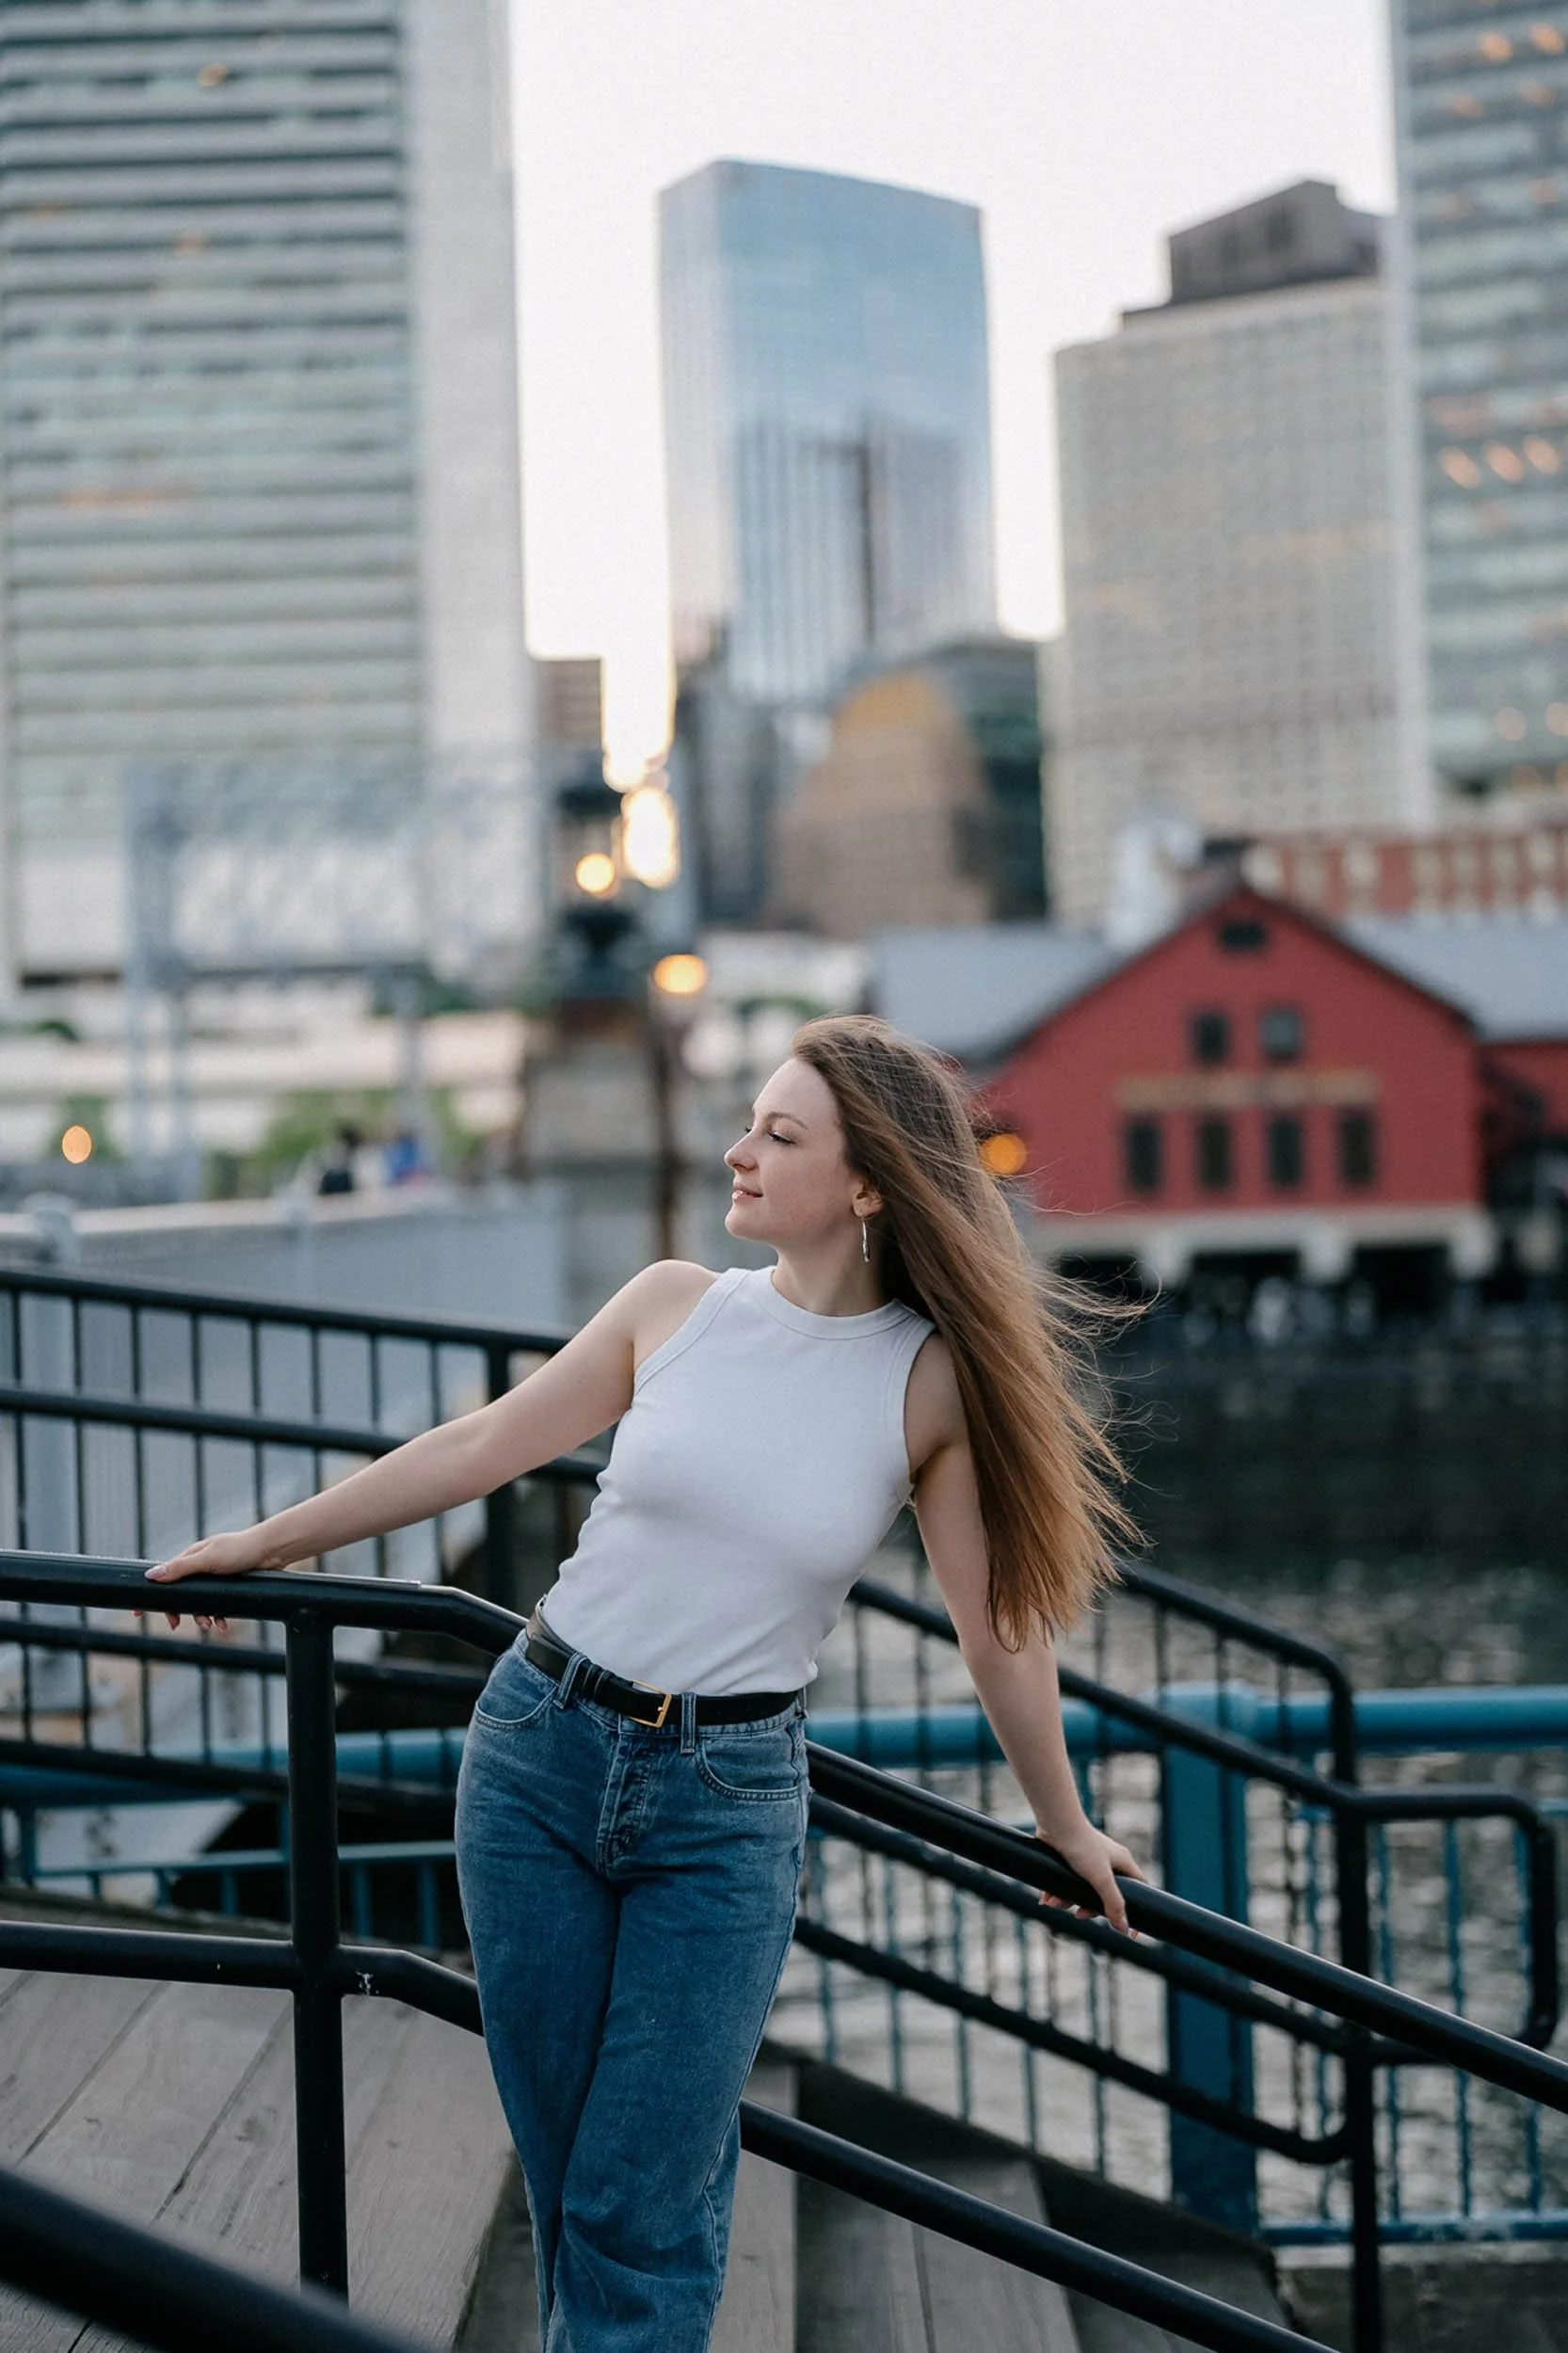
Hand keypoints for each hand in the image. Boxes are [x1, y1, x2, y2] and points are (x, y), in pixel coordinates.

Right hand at [142, 1529, 272, 1632]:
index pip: (163, 1577)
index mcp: (190, 1557)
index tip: (137, 1612)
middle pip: (180, 1594)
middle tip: (175, 1625)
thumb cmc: (239, 1550)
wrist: (272, 1551)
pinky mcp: (229, 1587)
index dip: (151, 1594)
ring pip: (200, 1603)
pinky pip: (218, 1606)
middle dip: (178, 1611)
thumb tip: (150, 1575)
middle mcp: (200, 1567)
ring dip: (201, 1617)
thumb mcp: (207, 1560)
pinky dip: (218, 1616)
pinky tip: (224, 1624)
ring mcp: (215, 1578)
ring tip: (210, 1626)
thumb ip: (180, 1569)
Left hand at [1035, 1819, 1143, 1937]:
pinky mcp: (1071, 1860)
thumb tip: (1125, 1929)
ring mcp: (1089, 1860)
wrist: (1055, 1824)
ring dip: (1067, 1901)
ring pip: (1083, 1892)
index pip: (1139, 1889)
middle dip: (1089, 1908)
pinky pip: (1068, 1884)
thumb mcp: (1101, 1879)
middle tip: (1079, 1914)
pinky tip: (1047, 1896)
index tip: (1131, 1932)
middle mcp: (1108, 1861)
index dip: (1136, 1910)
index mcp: (1123, 1863)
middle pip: (1106, 1896)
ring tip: (1053, 1901)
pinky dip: (1058, 1892)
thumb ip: (1113, 1904)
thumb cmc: (1082, 1847)